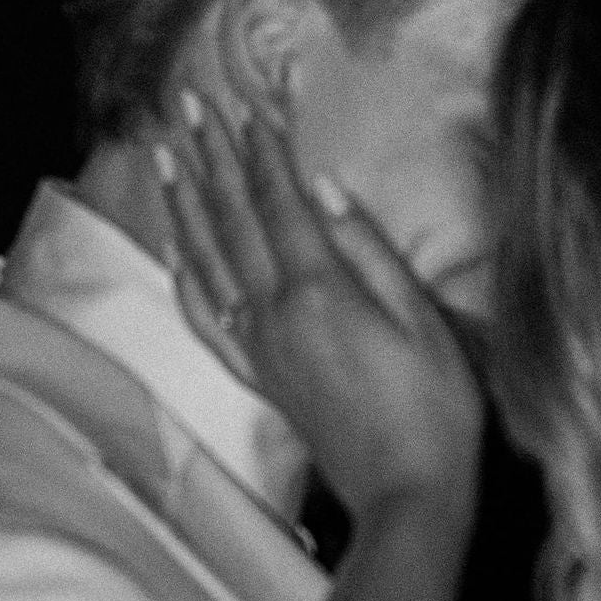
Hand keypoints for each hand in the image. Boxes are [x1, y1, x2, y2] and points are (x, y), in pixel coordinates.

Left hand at [157, 93, 484, 522]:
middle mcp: (274, 315)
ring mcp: (260, 348)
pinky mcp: (259, 377)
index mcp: (318, 293)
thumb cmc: (435, 411)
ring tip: (166, 154)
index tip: (245, 102)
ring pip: (207, 259)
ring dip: (185, 202)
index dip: (261, 150)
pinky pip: (205, 318)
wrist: (406, 498)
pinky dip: (185, 276)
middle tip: (188, 102)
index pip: (279, 203)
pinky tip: (174, 248)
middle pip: (233, 219)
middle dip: (212, 156)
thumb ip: (370, 250)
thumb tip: (323, 187)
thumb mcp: (422, 321)